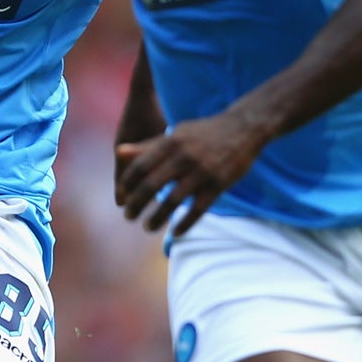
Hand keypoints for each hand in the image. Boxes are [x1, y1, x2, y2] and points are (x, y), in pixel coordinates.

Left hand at [116, 110, 270, 236]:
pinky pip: (198, 209)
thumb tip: (118, 152)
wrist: (243, 128)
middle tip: (129, 217)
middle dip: (136, 204)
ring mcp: (202, 171)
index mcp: (170, 142)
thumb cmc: (203, 133)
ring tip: (147, 227)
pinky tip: (176, 233)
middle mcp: (183, 157)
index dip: (127, 184)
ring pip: (173, 201)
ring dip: (157, 218)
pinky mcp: (219, 184)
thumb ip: (147, 146)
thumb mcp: (175, 134)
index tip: (122, 196)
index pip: (140, 167)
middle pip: (152, 186)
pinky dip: (185, 223)